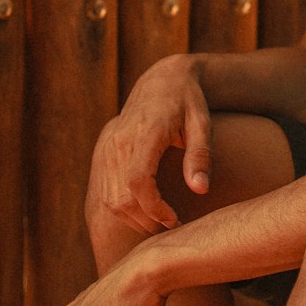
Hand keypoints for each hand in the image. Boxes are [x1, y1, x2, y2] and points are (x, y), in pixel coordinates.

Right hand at [88, 55, 212, 232]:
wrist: (162, 80)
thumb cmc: (188, 102)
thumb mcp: (202, 123)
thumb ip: (200, 155)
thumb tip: (200, 190)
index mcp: (146, 131)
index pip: (138, 180)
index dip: (153, 208)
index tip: (175, 219)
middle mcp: (120, 140)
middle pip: (122, 196)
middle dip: (146, 220)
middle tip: (173, 224)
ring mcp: (108, 147)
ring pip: (111, 199)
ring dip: (134, 218)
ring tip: (161, 220)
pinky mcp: (104, 152)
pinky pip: (106, 192)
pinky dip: (123, 208)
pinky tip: (146, 210)